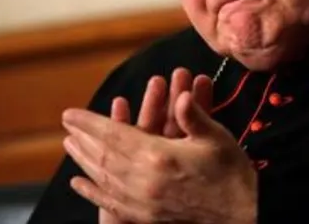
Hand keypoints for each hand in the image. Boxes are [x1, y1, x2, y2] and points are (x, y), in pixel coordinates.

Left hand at [63, 91, 256, 223]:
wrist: (242, 215)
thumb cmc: (231, 172)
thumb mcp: (216, 138)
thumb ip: (193, 116)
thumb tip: (181, 96)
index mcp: (159, 156)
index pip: (114, 135)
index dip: (90, 123)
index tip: (70, 113)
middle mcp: (144, 180)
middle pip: (103, 156)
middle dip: (83, 138)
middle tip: (66, 125)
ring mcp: (142, 201)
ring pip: (103, 178)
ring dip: (83, 160)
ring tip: (69, 146)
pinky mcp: (145, 217)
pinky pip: (111, 203)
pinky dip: (92, 192)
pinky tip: (79, 183)